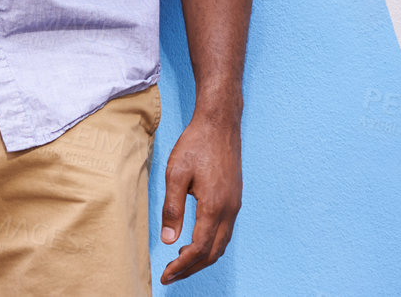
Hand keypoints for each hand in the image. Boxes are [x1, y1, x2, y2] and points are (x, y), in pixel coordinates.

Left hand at [159, 113, 242, 283]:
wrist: (219, 125)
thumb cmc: (195, 145)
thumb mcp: (176, 174)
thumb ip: (172, 208)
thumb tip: (169, 240)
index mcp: (214, 207)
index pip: (199, 248)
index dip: (182, 266)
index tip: (165, 275)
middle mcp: (229, 211)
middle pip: (213, 253)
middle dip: (191, 268)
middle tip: (170, 276)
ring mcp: (235, 206)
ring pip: (221, 244)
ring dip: (202, 258)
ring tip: (180, 264)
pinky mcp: (234, 200)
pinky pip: (225, 232)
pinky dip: (210, 245)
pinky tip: (195, 242)